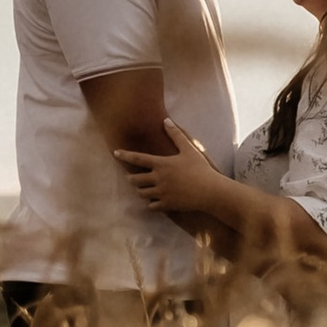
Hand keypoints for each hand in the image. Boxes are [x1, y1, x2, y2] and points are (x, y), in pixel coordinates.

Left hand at [115, 121, 229, 218]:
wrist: (210, 191)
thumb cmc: (200, 168)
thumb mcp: (189, 149)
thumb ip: (176, 135)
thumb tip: (166, 121)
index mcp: (162, 164)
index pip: (138, 158)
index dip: (124, 155)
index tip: (115, 152)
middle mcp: (158, 179)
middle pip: (135, 179)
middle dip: (131, 178)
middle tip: (132, 177)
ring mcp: (162, 193)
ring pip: (141, 193)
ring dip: (140, 190)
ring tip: (142, 188)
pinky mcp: (167, 204)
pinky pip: (151, 206)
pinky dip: (150, 203)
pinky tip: (153, 201)